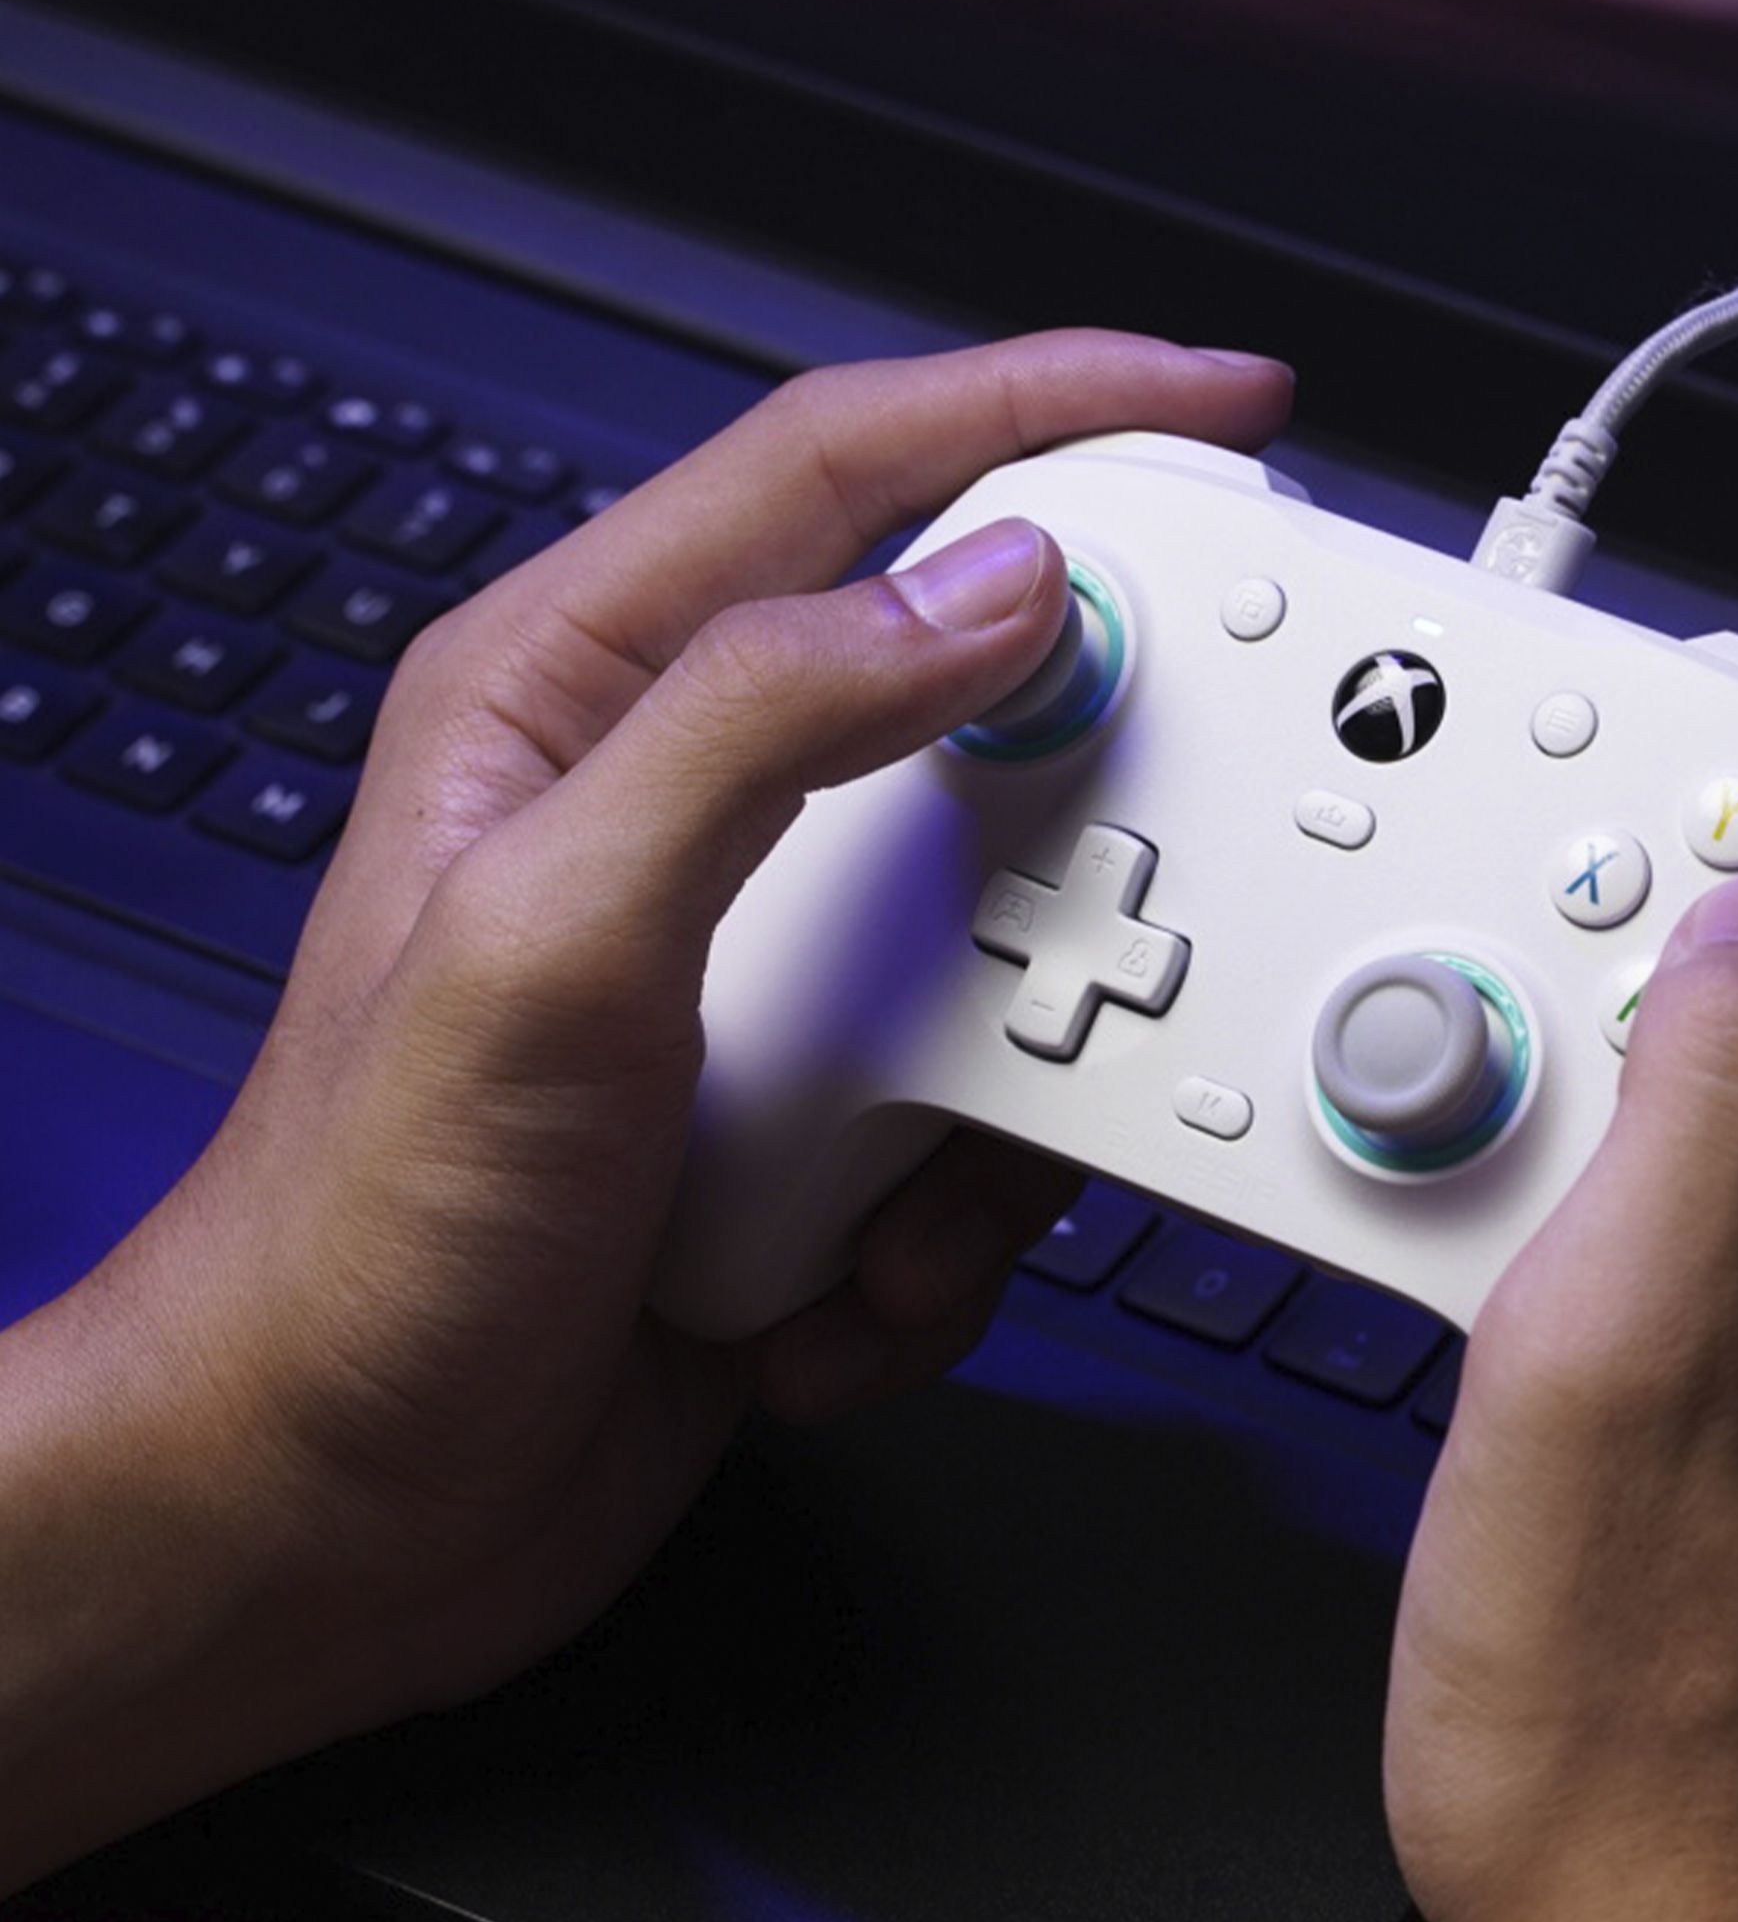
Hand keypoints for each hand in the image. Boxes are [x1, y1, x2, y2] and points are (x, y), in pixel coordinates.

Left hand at [0, 331, 1291, 1892]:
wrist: (341, 1514)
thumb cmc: (368, 1234)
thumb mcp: (554, 942)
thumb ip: (764, 725)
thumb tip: (987, 593)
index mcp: (582, 697)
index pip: (842, 467)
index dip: (1042, 408)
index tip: (1211, 407)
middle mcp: (690, 817)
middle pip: (975, 713)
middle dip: (1074, 822)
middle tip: (1120, 889)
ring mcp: (770, 977)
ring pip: (1014, 943)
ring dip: (996, 1091)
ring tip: (874, 1196)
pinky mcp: (827, 1116)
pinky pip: (989, 1119)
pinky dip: (947, 1224)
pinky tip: (817, 1283)